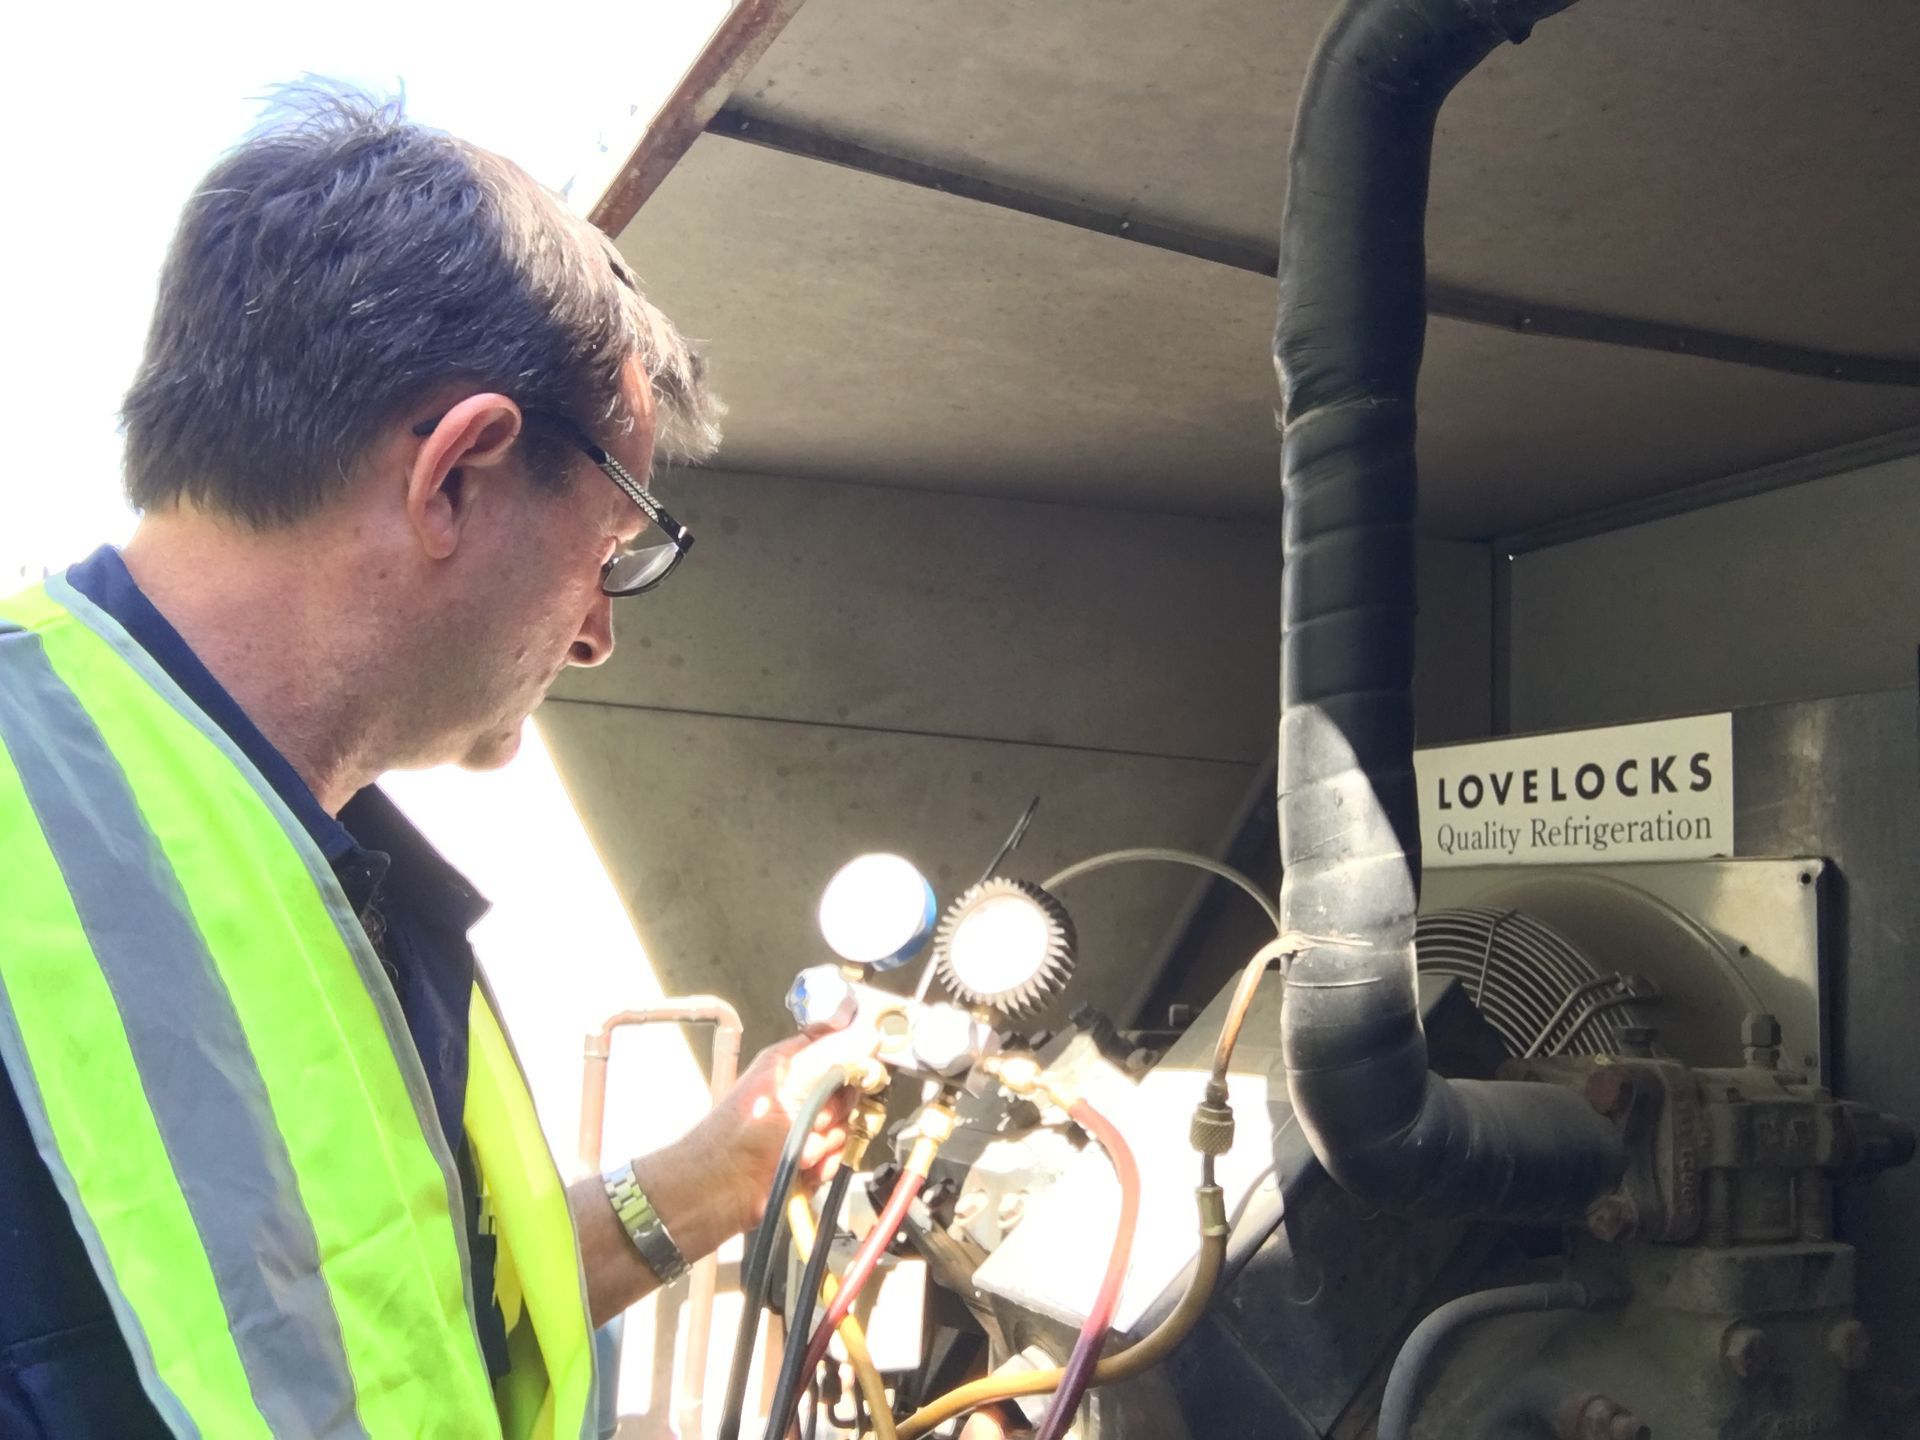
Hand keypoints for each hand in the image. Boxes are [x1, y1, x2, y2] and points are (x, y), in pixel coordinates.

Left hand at [682, 1027, 880, 1234]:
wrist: (719, 1193)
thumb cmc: (740, 1133)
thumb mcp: (789, 1085)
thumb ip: (832, 1057)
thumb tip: (868, 1032)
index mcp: (789, 1065)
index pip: (833, 1043)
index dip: (852, 1050)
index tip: (865, 1063)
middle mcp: (798, 1093)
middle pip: (847, 1090)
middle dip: (835, 1111)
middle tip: (814, 1122)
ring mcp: (805, 1128)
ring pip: (844, 1126)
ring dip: (826, 1143)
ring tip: (801, 1155)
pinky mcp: (809, 1160)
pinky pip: (837, 1156)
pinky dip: (824, 1166)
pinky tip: (805, 1170)